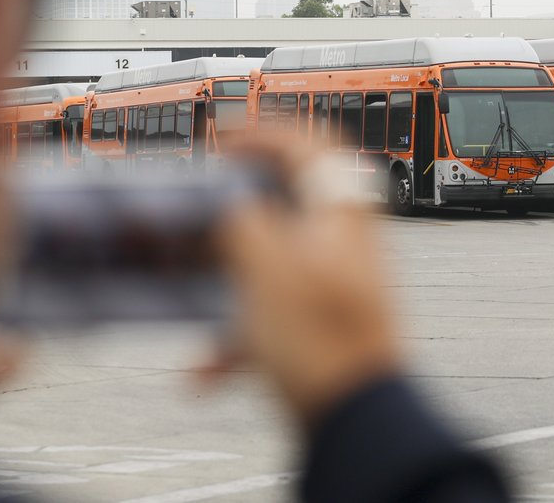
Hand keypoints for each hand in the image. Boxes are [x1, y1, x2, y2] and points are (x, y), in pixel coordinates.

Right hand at [214, 144, 401, 425]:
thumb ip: (243, 221)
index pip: (310, 144)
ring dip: (229, 279)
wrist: (358, 421)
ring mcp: (340, 284)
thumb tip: (231, 203)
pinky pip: (273, 314)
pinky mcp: (328, 325)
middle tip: (209, 203)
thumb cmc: (323, 344)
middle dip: (239, 206)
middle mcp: (346, 242)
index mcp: (341, 213)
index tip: (224, 141)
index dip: (263, 133)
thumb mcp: (266, 268)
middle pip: (291, 202)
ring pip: (274, 262)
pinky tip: (205, 374)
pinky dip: (236, 335)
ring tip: (195, 293)